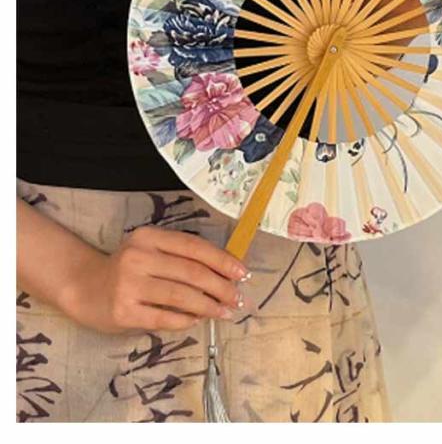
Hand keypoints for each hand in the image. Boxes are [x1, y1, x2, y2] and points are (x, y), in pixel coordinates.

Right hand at [60, 226, 249, 333]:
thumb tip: (227, 272)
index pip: (194, 247)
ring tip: (225, 312)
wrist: (84, 287)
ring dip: (209, 306)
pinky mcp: (123, 312)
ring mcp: (128, 285)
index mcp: (149, 237)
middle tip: (238, 298)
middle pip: (191, 272)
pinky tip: (198, 321)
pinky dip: (185, 320)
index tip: (242, 274)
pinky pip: (164, 317)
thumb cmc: (129, 269)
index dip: (222, 260)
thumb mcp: (151, 251)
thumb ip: (182, 257)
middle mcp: (138, 257)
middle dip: (221, 287)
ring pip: (181, 296)